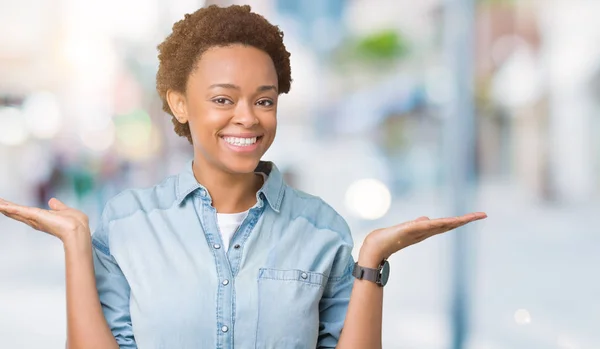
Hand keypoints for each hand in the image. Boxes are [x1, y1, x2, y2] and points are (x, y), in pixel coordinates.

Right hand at [0, 197, 89, 242]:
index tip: (4, 204)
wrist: (78, 229)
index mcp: (41, 218)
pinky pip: (19, 211)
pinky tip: (0, 205)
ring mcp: (34, 218)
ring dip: (4, 207)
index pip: (24, 212)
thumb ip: (57, 206)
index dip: (13, 208)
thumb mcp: (64, 210)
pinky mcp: (35, 216)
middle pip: (16, 212)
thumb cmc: (75, 223)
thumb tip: (52, 201)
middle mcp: (35, 220)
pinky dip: (10, 208)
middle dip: (5, 207)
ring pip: (15, 211)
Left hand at [360, 212, 486, 264]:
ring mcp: (418, 231)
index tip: (479, 215)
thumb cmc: (393, 237)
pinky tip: (444, 220)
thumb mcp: (409, 228)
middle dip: (466, 220)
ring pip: (440, 225)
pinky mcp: (408, 230)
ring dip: (455, 221)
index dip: (464, 220)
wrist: (377, 246)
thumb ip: (419, 224)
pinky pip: (424, 225)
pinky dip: (434, 223)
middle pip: (450, 224)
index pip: (449, 223)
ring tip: (469, 216)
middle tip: (483, 215)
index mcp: (428, 230)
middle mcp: (426, 231)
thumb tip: (426, 219)